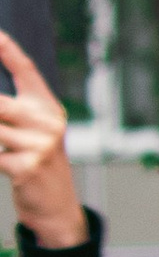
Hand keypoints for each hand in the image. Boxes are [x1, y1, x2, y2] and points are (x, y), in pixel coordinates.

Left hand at [0, 31, 83, 250]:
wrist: (56, 207)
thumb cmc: (38, 163)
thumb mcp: (33, 133)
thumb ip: (11, 111)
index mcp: (49, 108)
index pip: (27, 70)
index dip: (8, 49)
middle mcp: (47, 122)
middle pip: (0, 102)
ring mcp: (39, 145)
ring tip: (3, 136)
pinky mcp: (26, 166)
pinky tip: (2, 158)